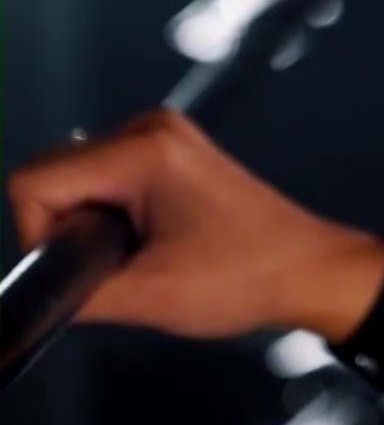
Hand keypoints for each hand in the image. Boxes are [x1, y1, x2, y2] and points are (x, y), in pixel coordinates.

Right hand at [5, 109, 383, 342]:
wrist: (310, 270)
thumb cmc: (247, 278)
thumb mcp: (146, 297)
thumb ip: (70, 289)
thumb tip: (31, 288)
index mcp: (145, 150)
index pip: (32, 183)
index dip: (37, 236)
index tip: (80, 268)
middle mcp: (150, 128)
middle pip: (49, 175)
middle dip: (62, 229)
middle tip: (116, 265)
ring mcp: (161, 136)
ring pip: (72, 180)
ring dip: (86, 225)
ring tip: (140, 255)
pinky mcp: (168, 153)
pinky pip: (101, 180)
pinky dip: (107, 216)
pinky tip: (147, 241)